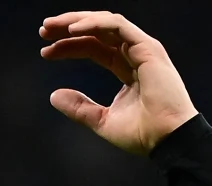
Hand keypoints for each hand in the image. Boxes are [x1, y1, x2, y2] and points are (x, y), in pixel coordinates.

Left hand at [40, 11, 197, 154]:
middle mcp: (134, 54)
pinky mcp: (148, 47)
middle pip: (97, 31)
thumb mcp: (102, 121)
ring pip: (106, 22)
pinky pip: (117, 26)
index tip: (45, 52)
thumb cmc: (143, 134)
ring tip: (52, 27)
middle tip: (43, 30)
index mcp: (125, 68)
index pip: (93, 47)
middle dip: (68, 27)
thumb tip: (53, 96)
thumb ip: (79, 108)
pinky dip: (94, 23)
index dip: (68, 46)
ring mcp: (142, 49)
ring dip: (78, 20)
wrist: (168, 139)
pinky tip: (73, 30)